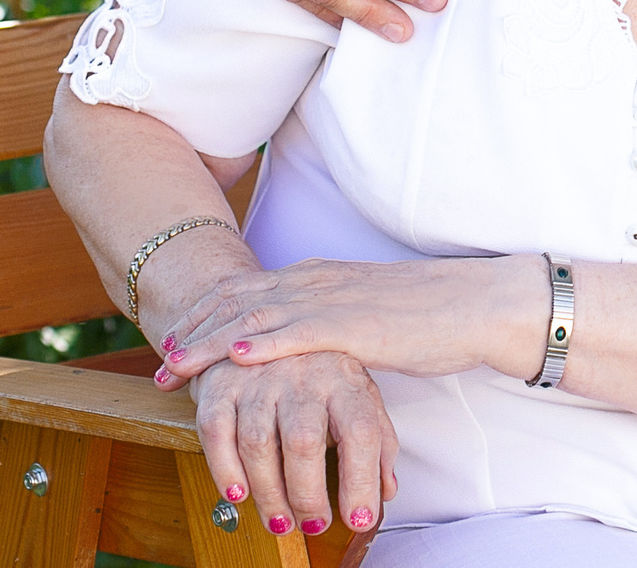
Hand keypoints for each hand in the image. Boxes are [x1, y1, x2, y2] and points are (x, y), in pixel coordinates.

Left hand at [157, 256, 543, 386]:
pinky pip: (299, 332)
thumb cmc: (429, 315)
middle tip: (160, 358)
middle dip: (193, 329)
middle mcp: (317, 280)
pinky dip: (262, 342)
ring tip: (177, 362)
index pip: (246, 289)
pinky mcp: (355, 323)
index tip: (176, 339)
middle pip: (237, 299)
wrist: (475, 302)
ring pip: (256, 314)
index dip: (205, 314)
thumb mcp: (364, 313)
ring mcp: (333, 298)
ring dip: (210, 341)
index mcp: (318, 276)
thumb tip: (303, 347)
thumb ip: (328, 322)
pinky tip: (236, 357)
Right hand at [187, 350, 396, 540]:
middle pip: (305, 442)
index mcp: (344, 379)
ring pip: (258, 443)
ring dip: (268, 493)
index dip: (362, 480)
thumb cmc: (317, 369)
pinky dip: (224, 469)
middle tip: (314, 524)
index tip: (360, 518)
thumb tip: (386, 490)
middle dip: (309, 495)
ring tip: (280, 522)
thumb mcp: (357, 396)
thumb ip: (378, 442)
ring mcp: (259, 378)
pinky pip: (216, 432)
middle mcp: (303, 375)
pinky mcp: (220, 384)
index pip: (360, 431)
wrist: (262, 323)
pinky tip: (238, 493)